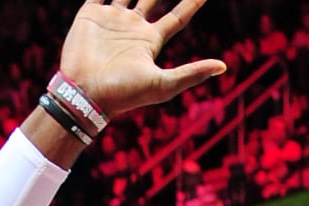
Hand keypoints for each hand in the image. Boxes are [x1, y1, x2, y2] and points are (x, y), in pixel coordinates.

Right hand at [59, 0, 226, 119]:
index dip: (192, 2)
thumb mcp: (162, 85)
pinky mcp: (90, 15)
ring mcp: (112, 20)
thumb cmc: (124, 94)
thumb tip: (223, 66)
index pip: (178, 16)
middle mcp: (133, 27)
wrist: (84, 94)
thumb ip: (191, 74)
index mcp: (150, 41)